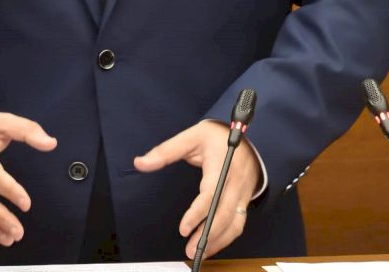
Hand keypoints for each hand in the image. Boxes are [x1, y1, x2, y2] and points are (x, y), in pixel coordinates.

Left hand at [134, 120, 261, 259]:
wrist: (248, 138)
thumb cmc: (217, 137)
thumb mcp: (191, 137)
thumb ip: (165, 151)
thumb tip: (140, 163)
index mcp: (222, 165)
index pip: (211, 194)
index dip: (197, 214)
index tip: (183, 229)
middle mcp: (236, 181)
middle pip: (225, 214)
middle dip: (208, 234)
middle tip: (190, 249)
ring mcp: (243, 193)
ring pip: (234, 223)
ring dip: (218, 241)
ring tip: (199, 252)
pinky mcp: (245, 200)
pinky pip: (239, 223)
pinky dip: (226, 238)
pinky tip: (212, 245)